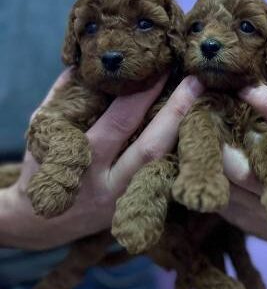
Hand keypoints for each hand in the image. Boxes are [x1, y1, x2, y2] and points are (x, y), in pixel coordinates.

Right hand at [0, 71, 203, 249]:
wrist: (41, 223)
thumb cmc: (43, 168)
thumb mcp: (45, 132)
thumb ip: (62, 98)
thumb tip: (87, 65)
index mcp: (83, 161)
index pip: (119, 123)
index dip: (141, 95)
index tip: (159, 68)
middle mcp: (109, 184)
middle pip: (151, 147)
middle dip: (176, 112)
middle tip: (195, 81)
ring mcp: (128, 200)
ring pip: (165, 165)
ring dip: (185, 132)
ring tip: (202, 102)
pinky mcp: (139, 207)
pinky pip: (166, 176)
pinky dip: (181, 152)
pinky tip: (194, 131)